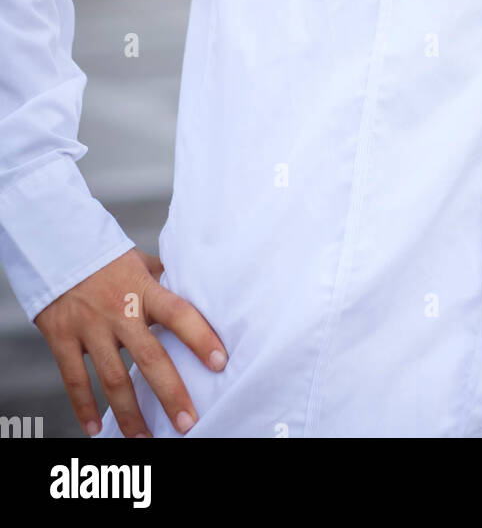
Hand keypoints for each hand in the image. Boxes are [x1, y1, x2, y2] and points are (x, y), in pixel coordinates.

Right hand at [33, 248, 227, 437]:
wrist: (57, 246)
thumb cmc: (108, 259)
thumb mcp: (141, 263)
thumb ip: (165, 282)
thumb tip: (199, 291)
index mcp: (144, 289)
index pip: (179, 313)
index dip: (201, 338)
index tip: (220, 363)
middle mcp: (119, 310)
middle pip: (150, 357)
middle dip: (171, 393)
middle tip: (188, 422)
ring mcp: (90, 326)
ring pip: (113, 379)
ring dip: (130, 414)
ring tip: (145, 439)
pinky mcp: (62, 337)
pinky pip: (74, 380)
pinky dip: (84, 408)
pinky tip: (95, 430)